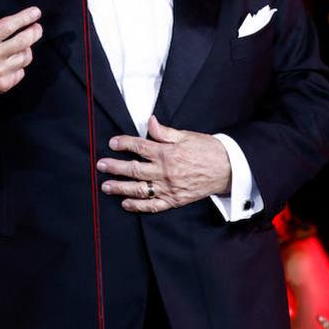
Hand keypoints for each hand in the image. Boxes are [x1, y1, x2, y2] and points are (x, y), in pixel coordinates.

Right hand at [0, 0, 41, 116]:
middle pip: (24, 41)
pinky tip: (11, 61)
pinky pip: (21, 72)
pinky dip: (19, 65)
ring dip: (27, 49)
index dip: (25, 17)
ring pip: (25, 57)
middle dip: (35, 32)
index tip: (36, 12)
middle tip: (37, 27)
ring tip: (22, 45)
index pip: (9, 26)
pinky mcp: (3, 85)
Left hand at [97, 116, 231, 213]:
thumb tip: (150, 122)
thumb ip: (165, 132)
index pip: (139, 147)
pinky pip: (152, 205)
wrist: (227, 169)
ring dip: (120, 188)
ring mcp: (168, 188)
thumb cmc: (207, 150)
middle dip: (114, 167)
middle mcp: (165, 172)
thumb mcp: (186, 136)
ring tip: (106, 186)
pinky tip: (126, 203)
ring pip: (138, 189)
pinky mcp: (174, 200)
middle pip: (134, 169)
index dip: (124, 144)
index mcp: (167, 153)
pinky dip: (138, 206)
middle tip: (101, 165)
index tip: (112, 143)